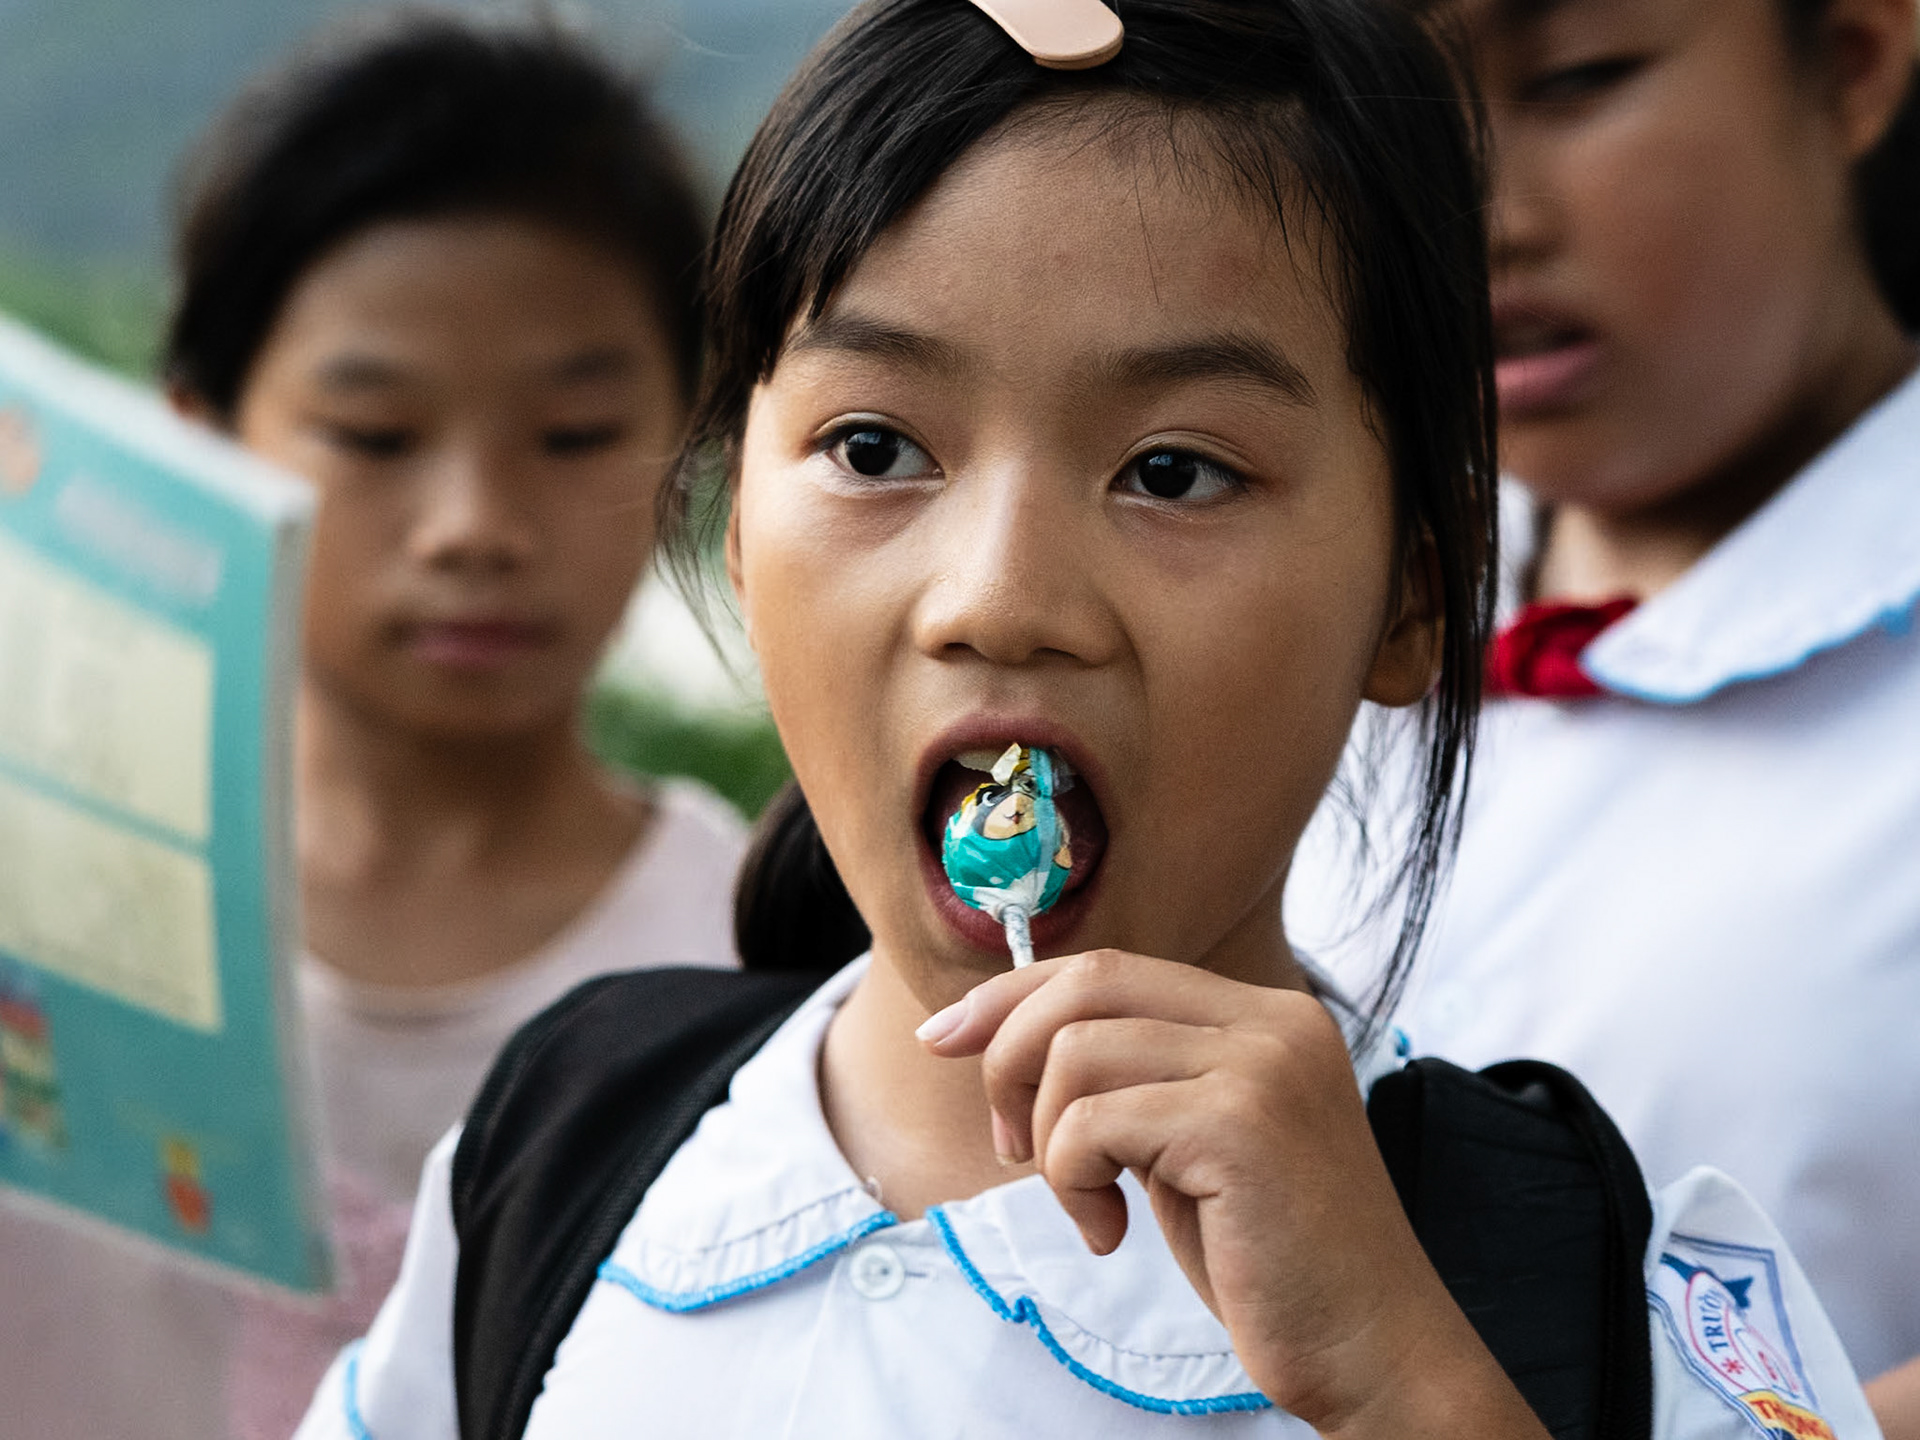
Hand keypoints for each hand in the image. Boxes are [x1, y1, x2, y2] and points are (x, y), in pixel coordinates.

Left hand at [917, 949, 1549, 1439]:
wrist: (1372, 1350)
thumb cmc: (1271, 1259)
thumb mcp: (1192, 1142)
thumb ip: (1137, 1078)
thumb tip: (1006, 1032)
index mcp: (1267, 1014)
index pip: (1111, 967)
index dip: (1013, 994)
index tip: (946, 1036)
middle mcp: (1274, 1020)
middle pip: (1088, 983)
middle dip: (1009, 1052)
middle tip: (1009, 1145)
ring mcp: (1263, 1065)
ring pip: (1077, 1050)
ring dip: (1049, 1138)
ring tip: (1089, 1205)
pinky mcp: (1240, 1123)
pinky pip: (1091, 1122)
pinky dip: (1072, 1181)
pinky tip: (1112, 1233)